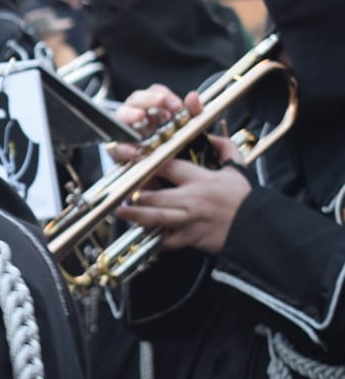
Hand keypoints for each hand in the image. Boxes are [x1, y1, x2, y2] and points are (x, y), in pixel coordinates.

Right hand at [109, 87, 193, 164]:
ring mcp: (125, 133)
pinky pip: (115, 146)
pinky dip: (124, 147)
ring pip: (120, 117)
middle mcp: (138, 118)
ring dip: (129, 115)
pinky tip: (136, 150)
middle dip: (146, 99)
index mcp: (154, 110)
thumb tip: (192, 96)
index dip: (163, 94)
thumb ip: (192, 113)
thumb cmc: (175, 150)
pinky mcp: (118, 152)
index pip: (154, 93)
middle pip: (135, 100)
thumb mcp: (188, 130)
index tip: (177, 105)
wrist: (167, 177)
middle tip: (159, 103)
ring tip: (139, 117)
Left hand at [116, 135, 250, 254]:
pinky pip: (167, 241)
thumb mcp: (237, 169)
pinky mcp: (190, 238)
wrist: (258, 226)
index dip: (147, 163)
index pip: (168, 167)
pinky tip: (142, 238)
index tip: (132, 161)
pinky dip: (154, 241)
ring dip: (137, 216)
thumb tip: (213, 137)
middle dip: (135, 195)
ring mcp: (189, 220)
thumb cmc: (246, 199)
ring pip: (157, 218)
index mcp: (201, 180)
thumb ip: (225, 149)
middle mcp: (192, 200)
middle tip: (120, 193)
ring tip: (122, 213)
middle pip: (156, 195)